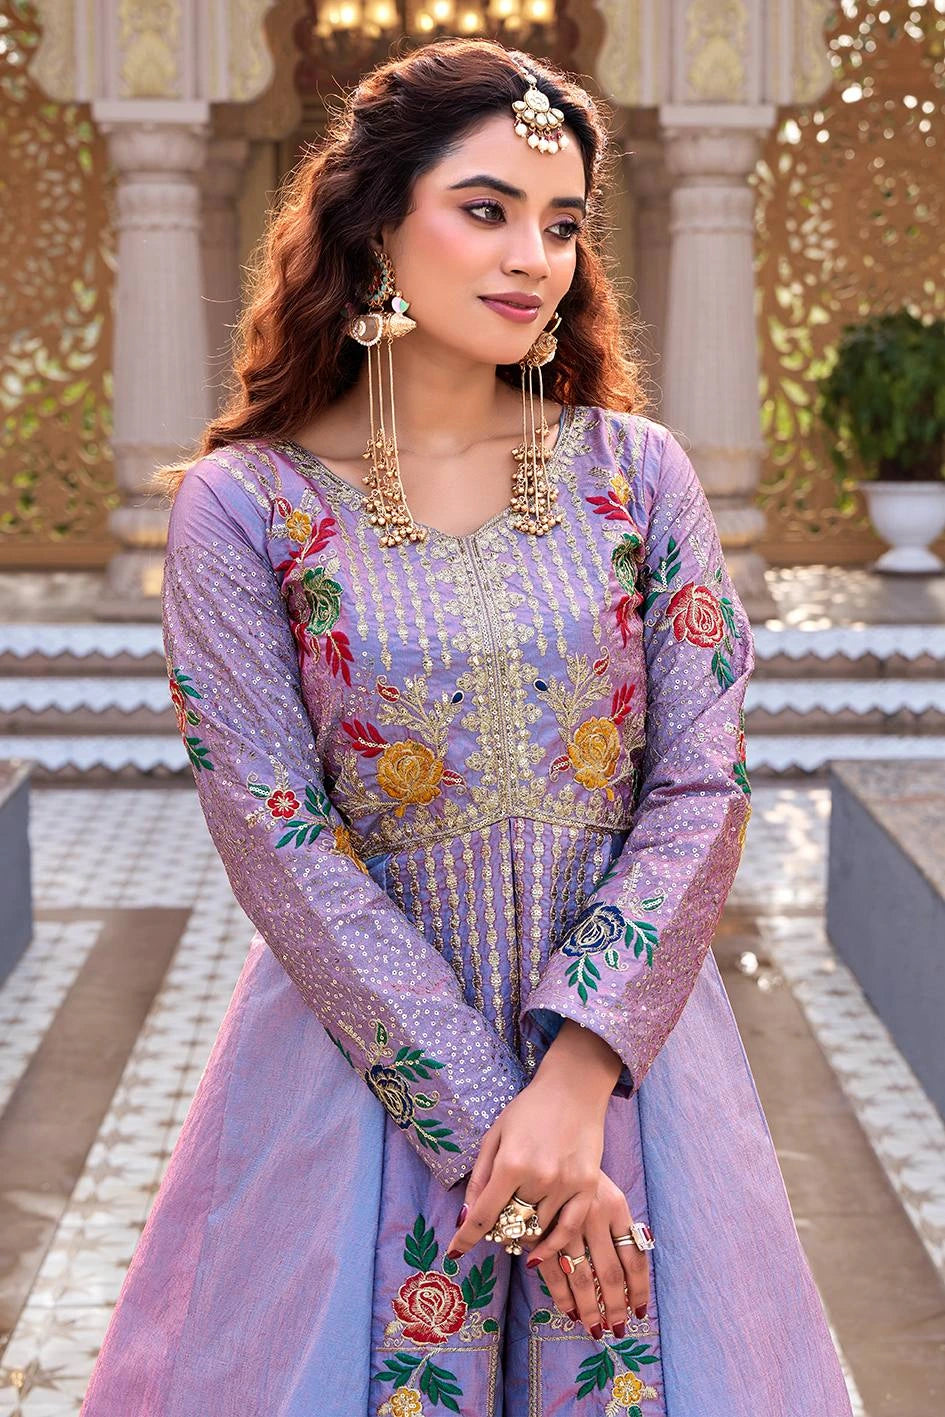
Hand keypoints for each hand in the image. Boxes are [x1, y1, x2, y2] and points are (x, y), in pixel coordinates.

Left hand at [443, 1062, 606, 1273]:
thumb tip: (465, 1218)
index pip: (483, 1215)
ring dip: (522, 1234)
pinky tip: (537, 1254)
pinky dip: (551, 1246)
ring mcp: (566, 1184)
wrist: (573, 1088)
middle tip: (495, 1224)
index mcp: (510, 1163)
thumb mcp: (494, 1136)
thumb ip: (480, 1177)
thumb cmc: (528, 1109)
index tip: (454, 1252)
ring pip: (537, 1230)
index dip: (466, 1237)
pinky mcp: (588, 1186)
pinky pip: (568, 1229)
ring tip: (518, 1224)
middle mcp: (538, 1178)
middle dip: (498, 1230)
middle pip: (511, 1225)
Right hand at [530, 1168, 650, 1337]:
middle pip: (612, 1274)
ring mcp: (567, 1222)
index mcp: (617, 1205)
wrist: (546, 1137)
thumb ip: (618, 1225)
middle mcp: (595, 1215)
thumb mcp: (606, 1190)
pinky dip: (562, 1295)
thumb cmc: (579, 1170)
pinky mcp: (542, 1229)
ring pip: (584, 1276)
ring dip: (590, 1308)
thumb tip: (631, 1270)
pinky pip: (555, 1271)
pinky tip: (569, 1312)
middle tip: (617, 1330)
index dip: (639, 1290)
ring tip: (595, 1329)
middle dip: (615, 1307)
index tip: (640, 1313)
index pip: (636, 1258)